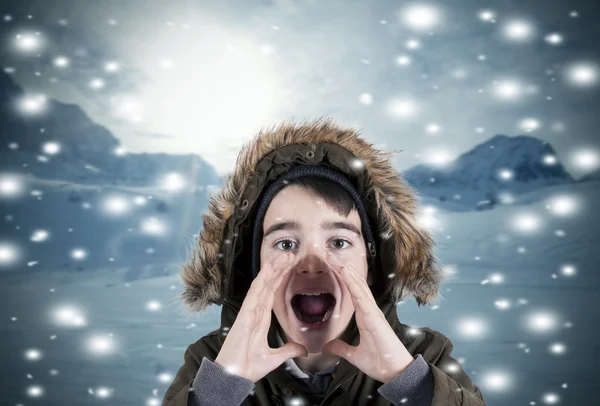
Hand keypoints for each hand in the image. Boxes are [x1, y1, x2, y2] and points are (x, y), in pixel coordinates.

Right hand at [214, 252, 307, 382]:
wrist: (234, 377)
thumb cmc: (248, 367)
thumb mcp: (275, 358)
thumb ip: (288, 351)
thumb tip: (303, 349)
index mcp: (261, 319)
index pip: (272, 293)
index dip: (280, 278)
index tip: (290, 266)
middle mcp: (255, 311)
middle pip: (268, 285)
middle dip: (279, 269)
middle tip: (291, 255)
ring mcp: (249, 311)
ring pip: (262, 284)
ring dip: (272, 269)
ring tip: (284, 256)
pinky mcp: (244, 314)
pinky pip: (254, 293)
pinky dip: (262, 280)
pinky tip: (269, 269)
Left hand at [322, 251, 414, 383]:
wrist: (396, 373)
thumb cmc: (381, 363)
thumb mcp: (354, 356)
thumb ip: (341, 349)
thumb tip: (327, 347)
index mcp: (365, 316)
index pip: (352, 291)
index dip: (343, 277)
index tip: (331, 265)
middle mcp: (369, 310)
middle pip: (355, 283)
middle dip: (342, 268)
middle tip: (328, 254)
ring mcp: (372, 311)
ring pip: (358, 285)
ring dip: (346, 270)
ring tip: (333, 257)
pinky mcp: (374, 317)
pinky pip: (362, 296)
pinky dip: (353, 283)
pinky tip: (345, 273)